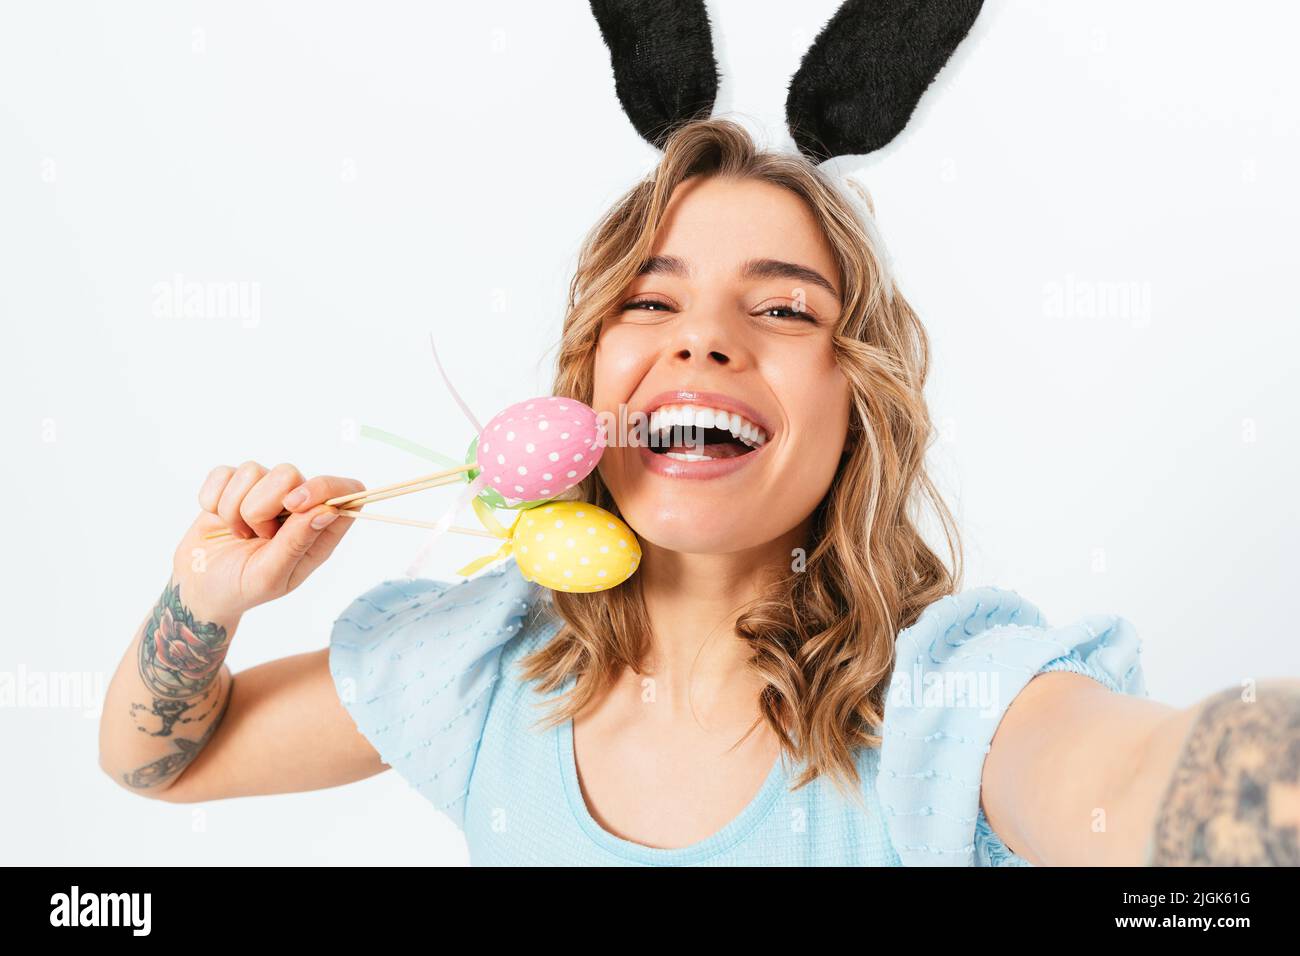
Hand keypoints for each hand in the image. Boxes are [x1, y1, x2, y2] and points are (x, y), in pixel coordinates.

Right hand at [172, 461, 364, 619]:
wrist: (199, 587)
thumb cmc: (242, 587)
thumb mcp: (272, 575)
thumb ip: (297, 542)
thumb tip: (328, 510)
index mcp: (318, 529)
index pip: (348, 491)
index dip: (325, 487)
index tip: (294, 504)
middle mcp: (297, 505)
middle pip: (289, 473)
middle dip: (261, 508)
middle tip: (256, 537)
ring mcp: (265, 491)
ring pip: (252, 471)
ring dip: (233, 509)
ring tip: (238, 534)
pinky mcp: (234, 483)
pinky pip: (224, 473)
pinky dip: (213, 500)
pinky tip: (218, 521)